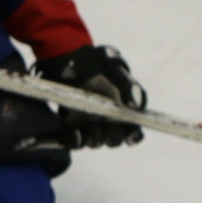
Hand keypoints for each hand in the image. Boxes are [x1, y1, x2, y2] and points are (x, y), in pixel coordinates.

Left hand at [32, 43, 146, 148]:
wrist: (66, 58)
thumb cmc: (93, 60)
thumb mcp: (112, 63)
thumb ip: (126, 82)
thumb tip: (135, 106)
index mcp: (124, 108)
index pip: (134, 132)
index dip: (134, 136)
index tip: (129, 134)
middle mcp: (109, 120)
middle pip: (115, 140)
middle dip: (111, 134)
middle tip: (104, 120)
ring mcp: (90, 124)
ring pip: (97, 142)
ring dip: (94, 135)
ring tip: (87, 120)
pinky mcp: (72, 127)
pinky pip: (76, 143)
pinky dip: (76, 139)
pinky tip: (74, 130)